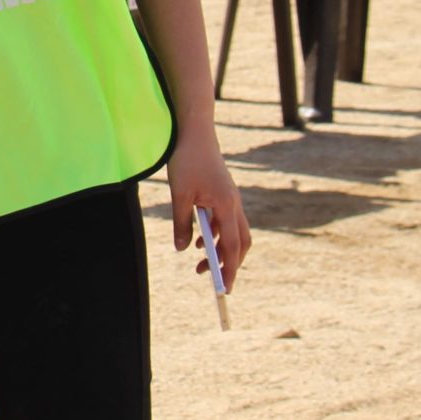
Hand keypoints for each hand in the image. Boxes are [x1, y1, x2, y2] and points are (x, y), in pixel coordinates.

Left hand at [167, 133, 249, 290]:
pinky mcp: (223, 193)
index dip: (229, 269)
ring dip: (220, 248)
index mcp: (227, 205)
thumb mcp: (180, 194)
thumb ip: (181, 223)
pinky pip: (225, 220)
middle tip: (208, 275)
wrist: (194, 130)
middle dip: (227, 262)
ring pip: (233, 232)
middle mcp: (234, 204)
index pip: (233, 247)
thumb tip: (183, 249)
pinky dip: (216, 233)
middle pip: (240, 243)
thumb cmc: (186, 159)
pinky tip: (201, 238)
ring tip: (200, 260)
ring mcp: (230, 198)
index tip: (224, 289)